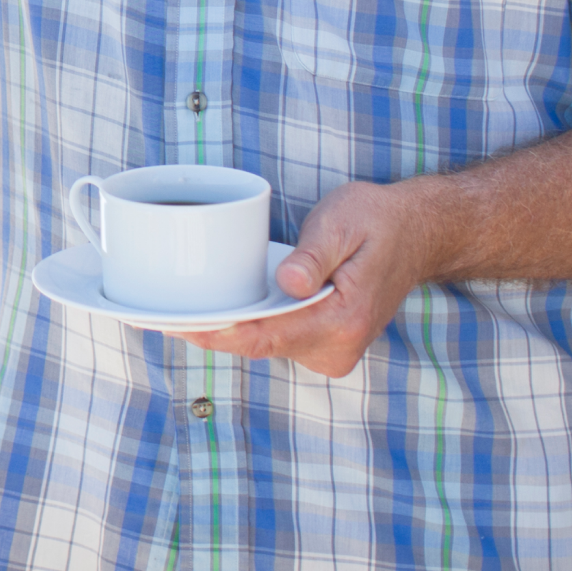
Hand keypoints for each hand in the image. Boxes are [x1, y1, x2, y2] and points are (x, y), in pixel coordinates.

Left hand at [179, 179, 443, 377]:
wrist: (418, 233)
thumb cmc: (379, 221)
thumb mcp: (345, 222)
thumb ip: (313, 255)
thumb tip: (286, 283)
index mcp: (343, 320)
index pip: (267, 336)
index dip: (217, 333)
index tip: (176, 326)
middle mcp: (338, 346)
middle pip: (258, 345)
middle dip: (207, 332)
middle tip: (153, 319)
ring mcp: (332, 349)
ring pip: (263, 344)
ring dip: (222, 331)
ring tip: (170, 316)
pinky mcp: (324, 342)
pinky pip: (274, 338)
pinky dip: (243, 326)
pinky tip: (210, 313)